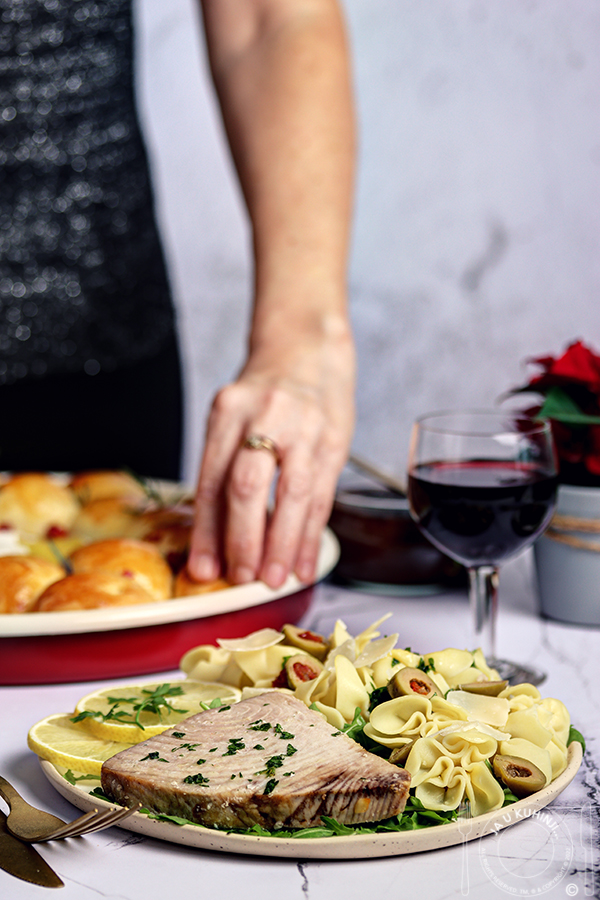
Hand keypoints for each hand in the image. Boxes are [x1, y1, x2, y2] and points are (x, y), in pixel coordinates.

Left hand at [187, 325, 354, 588]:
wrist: (307, 350)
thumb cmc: (263, 396)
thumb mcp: (233, 420)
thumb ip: (225, 471)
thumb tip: (216, 542)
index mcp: (227, 411)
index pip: (211, 479)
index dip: (207, 530)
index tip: (203, 568)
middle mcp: (264, 415)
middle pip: (246, 487)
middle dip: (242, 540)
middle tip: (240, 578)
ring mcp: (304, 426)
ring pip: (290, 495)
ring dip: (280, 544)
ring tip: (273, 580)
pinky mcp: (335, 439)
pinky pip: (321, 495)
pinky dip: (309, 534)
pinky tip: (302, 562)